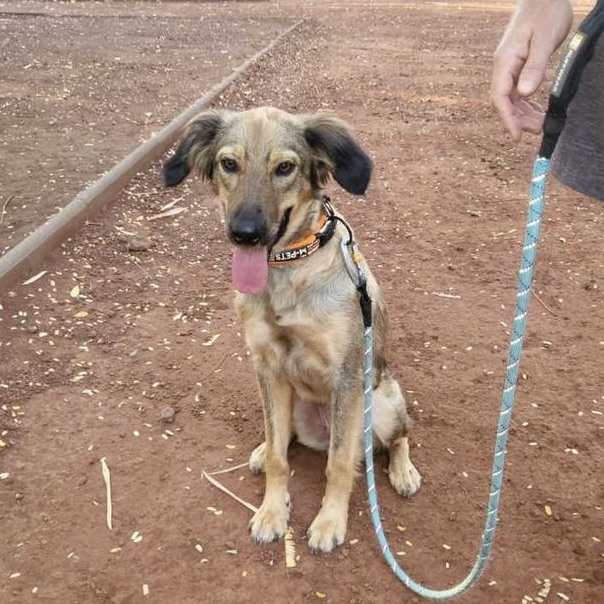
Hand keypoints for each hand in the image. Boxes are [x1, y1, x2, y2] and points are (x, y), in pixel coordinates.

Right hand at [491, 0, 572, 140]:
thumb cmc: (545, 11)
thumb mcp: (544, 39)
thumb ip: (535, 66)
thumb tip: (525, 93)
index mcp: (505, 61)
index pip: (500, 97)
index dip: (507, 118)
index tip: (516, 136)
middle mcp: (504, 67)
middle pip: (505, 101)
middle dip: (518, 119)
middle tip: (536, 130)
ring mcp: (511, 67)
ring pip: (513, 98)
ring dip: (524, 113)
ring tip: (539, 124)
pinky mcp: (520, 66)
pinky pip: (520, 90)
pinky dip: (528, 102)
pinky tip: (538, 109)